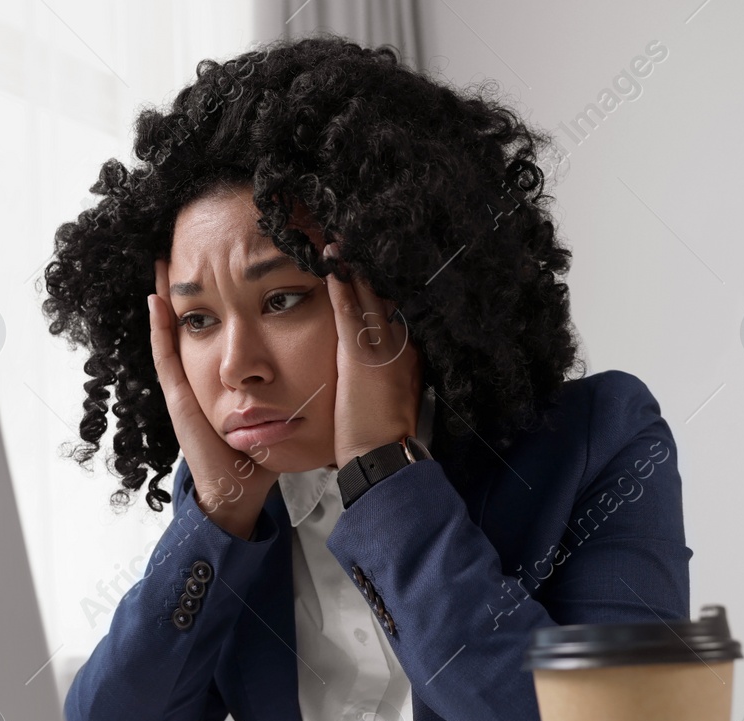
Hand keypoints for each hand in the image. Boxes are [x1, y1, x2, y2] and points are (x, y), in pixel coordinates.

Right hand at [147, 259, 278, 538]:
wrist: (239, 487)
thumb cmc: (260, 452)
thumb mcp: (277, 406)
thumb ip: (291, 382)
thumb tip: (322, 356)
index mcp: (220, 379)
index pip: (213, 329)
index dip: (210, 298)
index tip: (214, 263)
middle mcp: (198, 378)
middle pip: (189, 324)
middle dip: (184, 289)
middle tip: (179, 251)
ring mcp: (183, 387)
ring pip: (170, 334)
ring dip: (164, 300)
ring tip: (161, 264)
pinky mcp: (179, 399)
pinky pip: (166, 358)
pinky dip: (160, 330)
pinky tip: (157, 303)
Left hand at [324, 243, 423, 468]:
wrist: (382, 457)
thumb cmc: (381, 436)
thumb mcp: (394, 399)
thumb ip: (390, 376)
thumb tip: (380, 369)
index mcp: (412, 355)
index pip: (398, 311)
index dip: (383, 286)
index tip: (372, 264)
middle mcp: (402, 345)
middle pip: (386, 296)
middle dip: (369, 270)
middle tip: (355, 239)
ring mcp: (382, 348)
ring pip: (368, 297)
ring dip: (352, 268)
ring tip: (339, 243)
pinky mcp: (360, 355)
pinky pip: (349, 310)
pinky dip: (340, 284)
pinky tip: (331, 264)